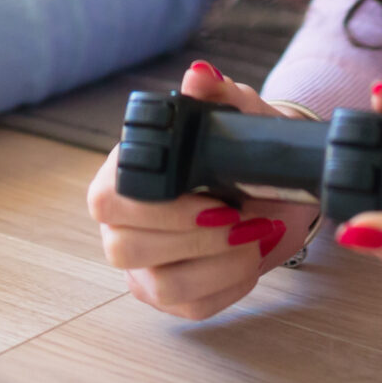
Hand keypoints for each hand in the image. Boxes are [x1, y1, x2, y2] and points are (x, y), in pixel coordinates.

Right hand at [86, 60, 320, 320]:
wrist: (275, 190)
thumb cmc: (243, 151)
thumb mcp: (237, 116)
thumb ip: (217, 96)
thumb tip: (198, 76)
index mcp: (124, 175)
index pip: (106, 200)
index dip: (156, 208)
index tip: (211, 198)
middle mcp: (122, 224)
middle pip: (125, 249)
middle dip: (196, 238)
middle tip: (243, 217)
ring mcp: (144, 266)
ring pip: (162, 285)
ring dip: (219, 263)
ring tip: (255, 234)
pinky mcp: (171, 297)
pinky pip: (193, 307)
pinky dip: (232, 284)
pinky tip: (251, 256)